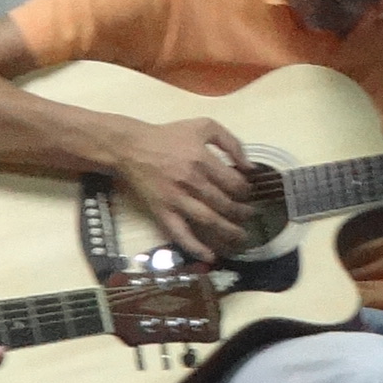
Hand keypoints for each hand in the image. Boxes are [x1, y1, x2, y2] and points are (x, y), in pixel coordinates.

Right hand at [122, 116, 266, 259]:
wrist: (131, 147)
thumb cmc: (169, 136)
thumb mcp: (204, 126)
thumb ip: (231, 142)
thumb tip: (250, 167)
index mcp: (203, 159)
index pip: (234, 183)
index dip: (246, 191)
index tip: (248, 194)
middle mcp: (192, 181)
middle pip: (225, 204)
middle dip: (243, 213)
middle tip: (250, 216)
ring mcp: (176, 199)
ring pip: (209, 220)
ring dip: (228, 232)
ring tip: (241, 238)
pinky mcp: (163, 211)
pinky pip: (181, 233)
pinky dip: (196, 247)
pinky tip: (210, 257)